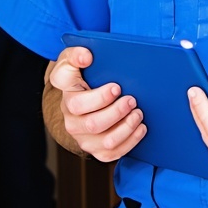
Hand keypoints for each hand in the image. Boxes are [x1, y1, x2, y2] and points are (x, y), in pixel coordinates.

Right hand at [47, 46, 145, 161]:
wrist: (80, 97)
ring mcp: (82, 136)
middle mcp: (71, 119)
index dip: (98, 96)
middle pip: (93, 123)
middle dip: (117, 112)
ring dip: (126, 128)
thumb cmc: (81, 76)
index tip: (116, 87)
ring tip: (137, 114)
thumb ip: (76, 54)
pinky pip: (111, 153)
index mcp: (67, 94)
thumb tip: (86, 56)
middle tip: (132, 100)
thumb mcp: (74, 60)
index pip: (76, 100)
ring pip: (105, 141)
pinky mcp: (94, 148)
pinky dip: (129, 142)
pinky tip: (139, 128)